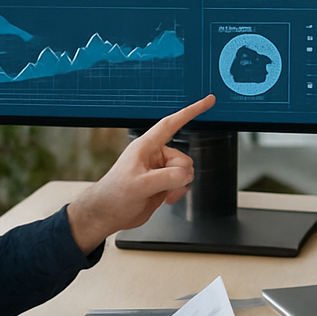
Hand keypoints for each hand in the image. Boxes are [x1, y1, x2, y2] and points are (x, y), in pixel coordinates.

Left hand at [66, 95, 214, 252]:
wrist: (108, 215)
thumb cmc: (115, 194)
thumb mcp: (141, 185)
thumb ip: (166, 178)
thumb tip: (186, 175)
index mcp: (146, 146)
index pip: (172, 123)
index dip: (191, 111)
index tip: (208, 101)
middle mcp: (155, 155)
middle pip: (184, 158)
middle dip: (179, 175)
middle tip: (163, 186)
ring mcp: (160, 170)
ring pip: (186, 172)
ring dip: (178, 186)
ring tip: (161, 194)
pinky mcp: (163, 183)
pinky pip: (182, 183)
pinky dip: (178, 192)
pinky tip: (165, 198)